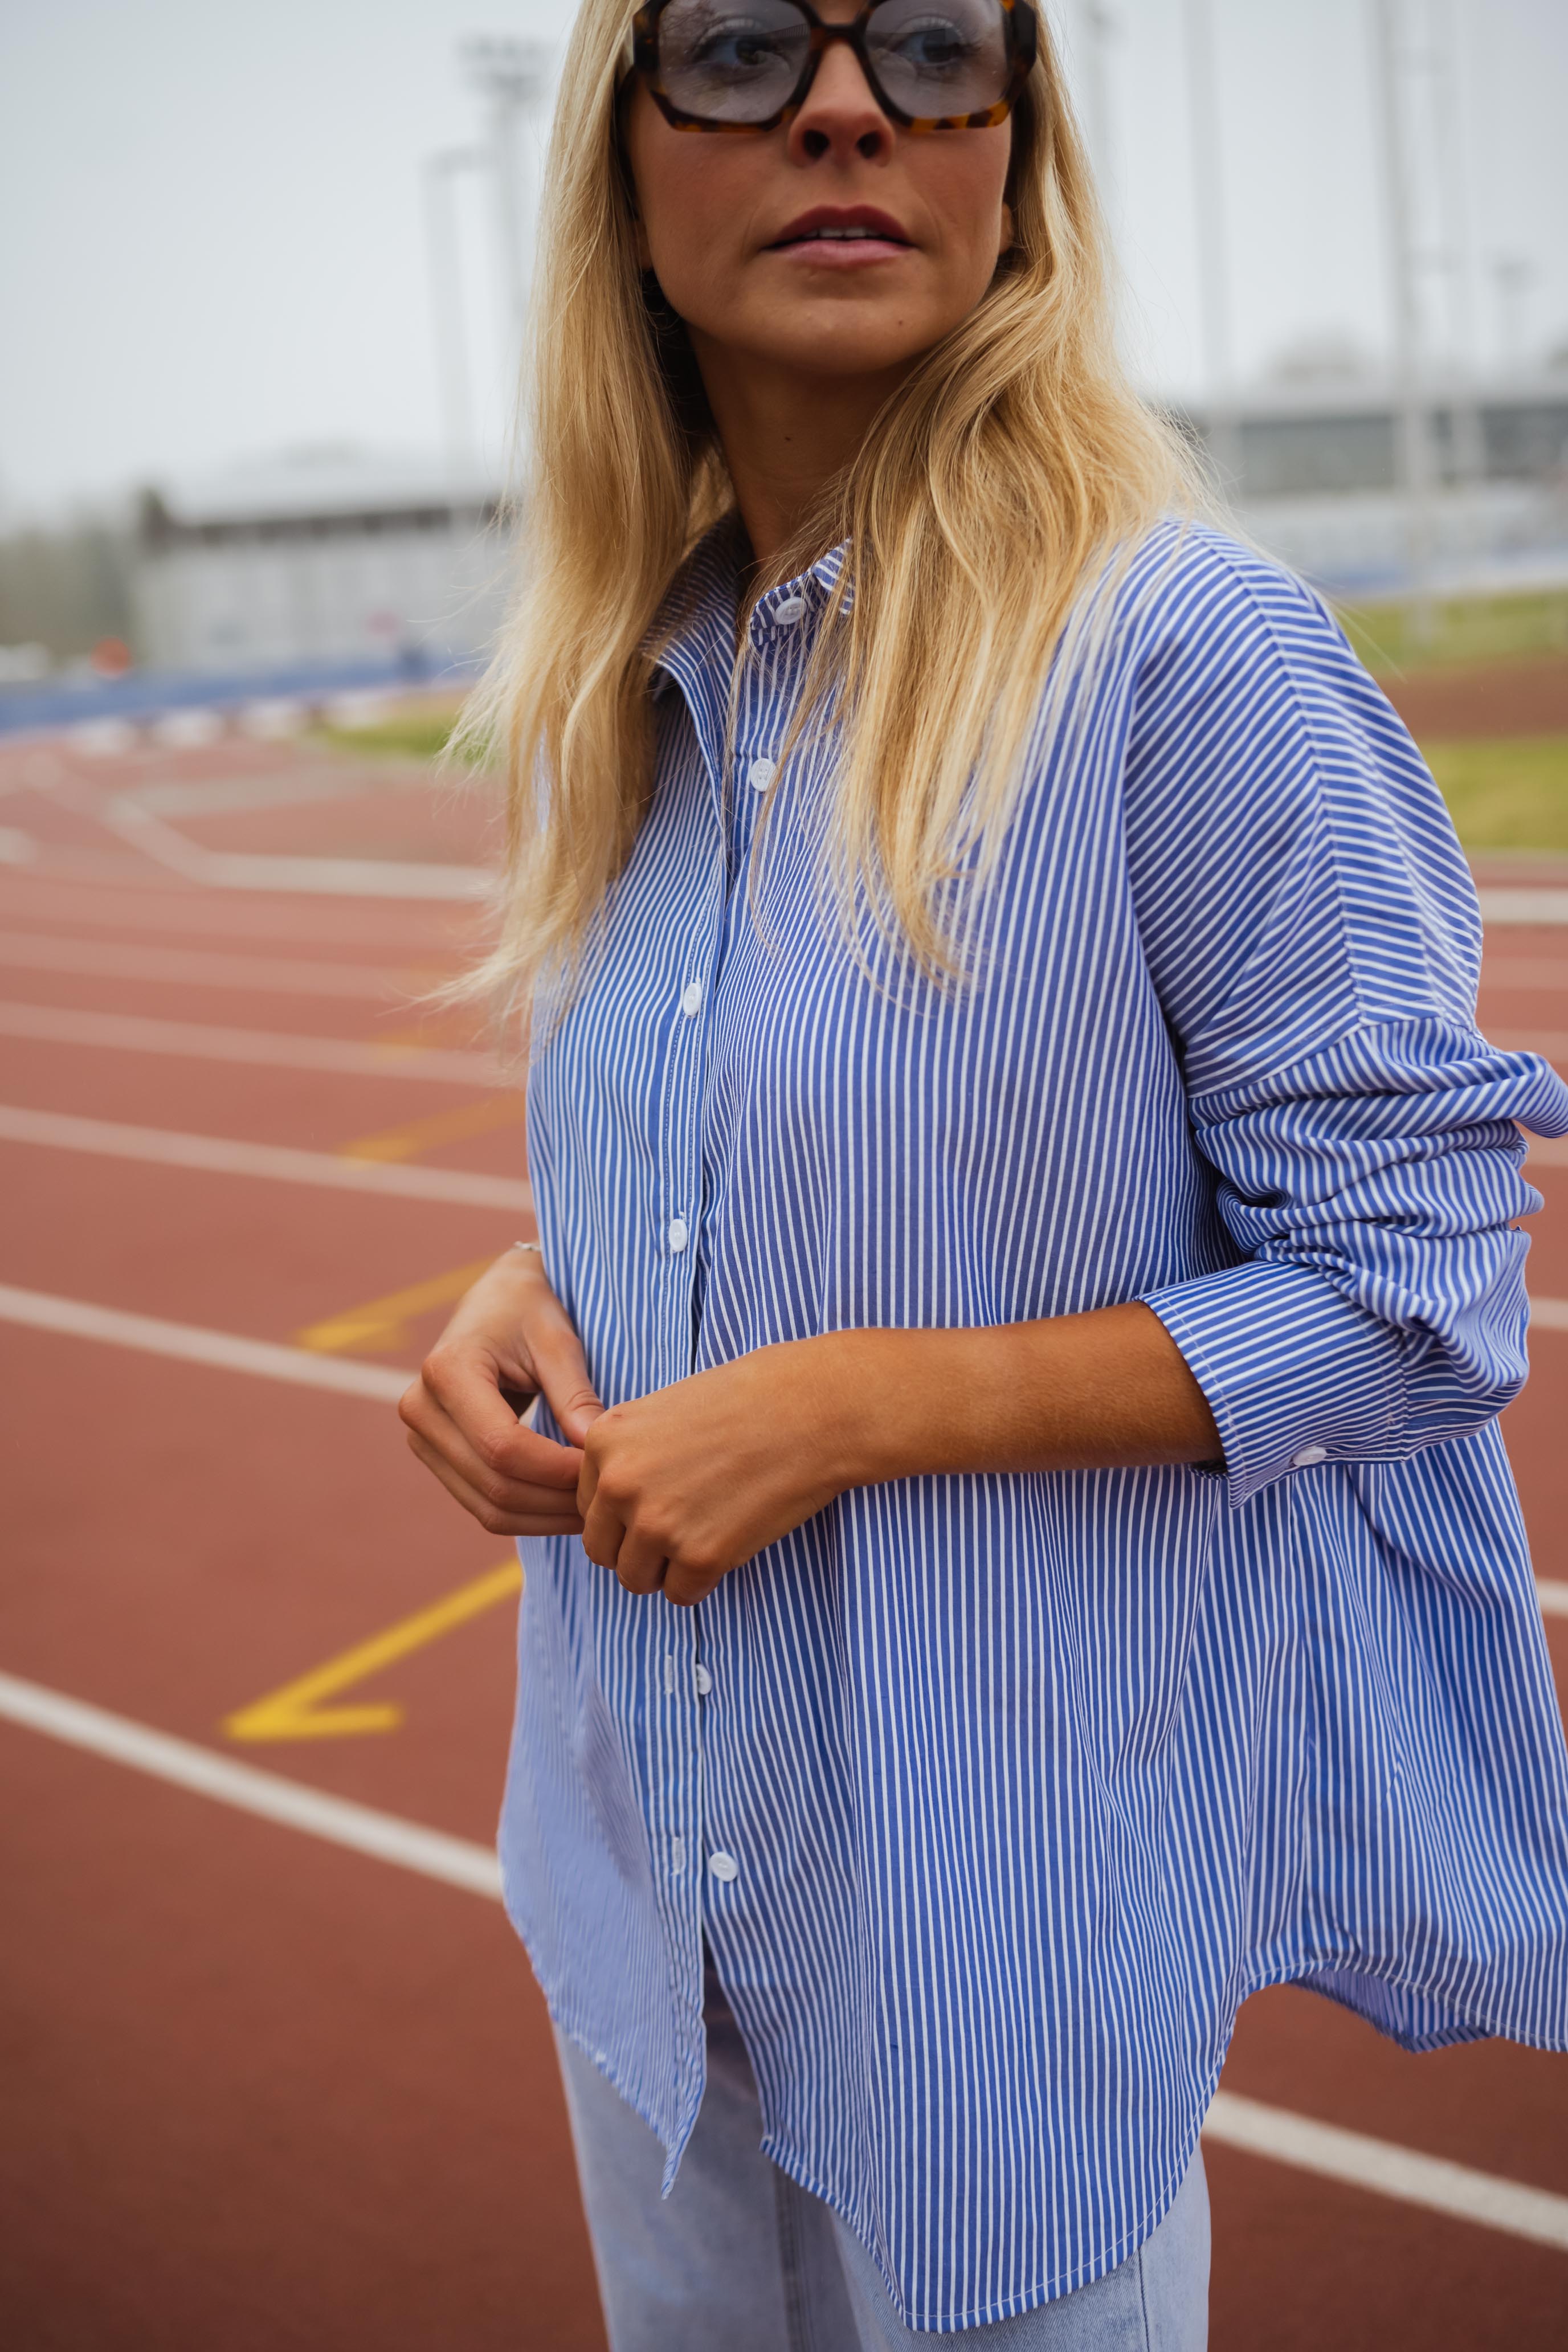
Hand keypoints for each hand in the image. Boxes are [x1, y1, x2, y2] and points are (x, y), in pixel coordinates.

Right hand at [399, 1250, 605, 1537]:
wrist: (495, 1300)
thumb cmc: (529, 1311)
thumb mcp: (557, 1341)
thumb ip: (575, 1395)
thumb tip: (596, 1451)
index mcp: (447, 1370)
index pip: (502, 1445)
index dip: (555, 1468)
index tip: (601, 1469)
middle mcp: (421, 1408)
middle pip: (493, 1482)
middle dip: (554, 1500)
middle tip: (605, 1500)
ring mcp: (422, 1437)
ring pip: (486, 1505)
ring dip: (543, 1518)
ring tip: (591, 1510)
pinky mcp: (435, 1455)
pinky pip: (481, 1503)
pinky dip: (527, 1516)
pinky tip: (565, 1509)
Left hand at [577, 1339, 854, 1606]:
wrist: (811, 1409)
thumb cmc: (746, 1400)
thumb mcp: (663, 1410)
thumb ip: (627, 1454)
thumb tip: (611, 1504)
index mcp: (603, 1442)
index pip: (587, 1506)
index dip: (623, 1511)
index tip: (660, 1500)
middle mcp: (618, 1484)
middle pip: (601, 1549)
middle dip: (634, 1548)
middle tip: (678, 1530)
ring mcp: (657, 1523)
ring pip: (635, 1579)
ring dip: (665, 1569)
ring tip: (702, 1537)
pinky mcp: (700, 1555)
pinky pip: (682, 1594)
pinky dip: (703, 1580)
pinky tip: (729, 1543)